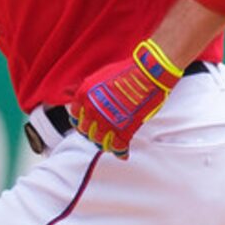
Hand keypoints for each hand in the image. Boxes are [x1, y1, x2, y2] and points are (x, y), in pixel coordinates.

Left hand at [68, 38, 184, 156]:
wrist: (148, 74)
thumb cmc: (128, 72)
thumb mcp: (100, 76)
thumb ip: (91, 92)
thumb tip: (89, 101)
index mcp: (84, 95)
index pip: (76, 117)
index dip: (82, 122)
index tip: (87, 125)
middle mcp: (92, 110)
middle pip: (86, 131)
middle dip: (93, 134)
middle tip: (100, 135)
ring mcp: (107, 121)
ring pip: (100, 141)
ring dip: (105, 144)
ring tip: (111, 145)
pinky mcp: (123, 129)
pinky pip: (118, 146)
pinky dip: (120, 151)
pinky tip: (122, 153)